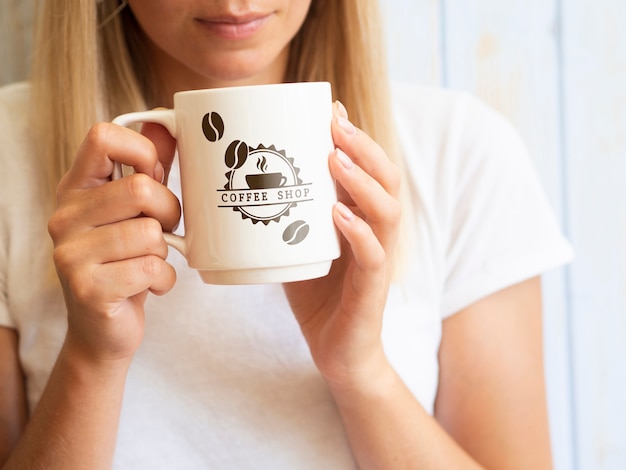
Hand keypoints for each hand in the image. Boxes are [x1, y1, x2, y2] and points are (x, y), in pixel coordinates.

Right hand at [47, 122, 179, 363]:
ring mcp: (70, 254)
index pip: (102, 137)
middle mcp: (64, 216)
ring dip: (164, 253)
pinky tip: (149, 287)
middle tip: (166, 231)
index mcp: (76, 189)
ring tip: (149, 262)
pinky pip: (152, 269)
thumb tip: (168, 122)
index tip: (155, 175)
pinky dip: (164, 281)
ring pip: (150, 234)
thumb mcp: (135, 212)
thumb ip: (149, 168)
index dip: (143, 151)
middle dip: (170, 212)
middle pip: (140, 189)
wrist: (103, 330)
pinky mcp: (88, 288)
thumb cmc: (125, 263)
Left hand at [283, 102, 401, 389]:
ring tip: (335, 158)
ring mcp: (378, 260)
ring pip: (387, 212)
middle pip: (386, 180)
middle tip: (334, 122)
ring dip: (362, 181)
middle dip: (363, 147)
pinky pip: (373, 256)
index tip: (329, 109)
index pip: (369, 170)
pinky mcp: (372, 290)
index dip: (355, 138)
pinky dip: (359, 232)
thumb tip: (245, 187)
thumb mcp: (297, 247)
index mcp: (361, 219)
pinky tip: (338, 213)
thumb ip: (287, 218)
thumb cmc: (318, 297)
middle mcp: (376, 233)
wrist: (337, 352)